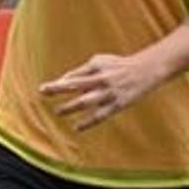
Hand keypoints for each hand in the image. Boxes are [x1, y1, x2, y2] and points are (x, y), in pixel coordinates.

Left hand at [38, 53, 155, 131]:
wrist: (146, 70)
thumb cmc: (118, 65)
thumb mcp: (100, 61)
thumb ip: (82, 70)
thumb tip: (64, 81)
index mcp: (97, 67)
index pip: (74, 76)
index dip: (59, 83)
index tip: (44, 89)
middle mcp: (102, 79)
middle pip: (76, 84)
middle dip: (59, 88)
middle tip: (43, 92)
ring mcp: (109, 93)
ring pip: (87, 101)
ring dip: (71, 107)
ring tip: (58, 112)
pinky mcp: (118, 104)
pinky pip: (100, 116)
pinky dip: (88, 122)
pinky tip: (76, 127)